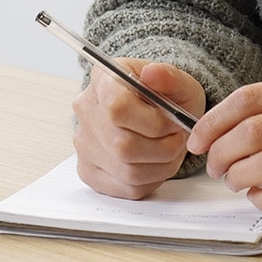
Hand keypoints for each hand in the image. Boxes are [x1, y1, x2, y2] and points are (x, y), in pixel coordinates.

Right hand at [71, 58, 206, 198]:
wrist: (154, 111)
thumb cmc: (164, 96)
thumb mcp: (177, 81)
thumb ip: (170, 77)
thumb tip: (153, 73)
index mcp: (103, 81)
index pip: (116, 108)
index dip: (153, 122)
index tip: (173, 121)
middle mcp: (86, 112)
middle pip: (122, 146)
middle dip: (162, 148)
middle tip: (177, 139)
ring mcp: (85, 145)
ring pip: (127, 171)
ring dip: (161, 165)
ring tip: (170, 149)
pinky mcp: (90, 171)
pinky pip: (126, 188)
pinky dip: (151, 179)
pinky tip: (157, 162)